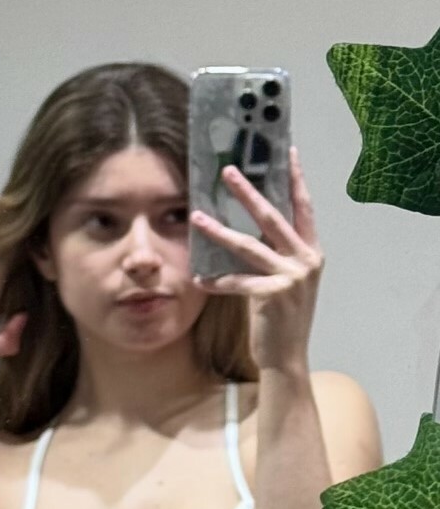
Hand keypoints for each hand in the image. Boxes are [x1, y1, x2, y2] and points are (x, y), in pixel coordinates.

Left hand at [190, 148, 323, 372]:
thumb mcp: (286, 280)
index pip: (304, 207)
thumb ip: (277, 253)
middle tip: (227, 171)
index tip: (289, 151)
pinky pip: (238, 282)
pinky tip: (199, 279)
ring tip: (198, 218)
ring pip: (249, 246)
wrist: (288, 357)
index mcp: (311, 252)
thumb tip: (251, 226)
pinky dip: (217, 281)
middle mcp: (306, 260)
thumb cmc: (282, 318)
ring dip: (219, 231)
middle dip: (248, 192)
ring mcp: (292, 278)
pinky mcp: (274, 296)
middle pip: (272, 217)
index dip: (296, 179)